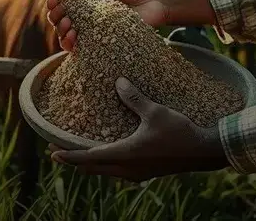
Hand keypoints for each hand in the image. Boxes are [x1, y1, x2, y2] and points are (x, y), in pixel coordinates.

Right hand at [45, 0, 167, 52]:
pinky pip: (84, 50)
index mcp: (87, 6)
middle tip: (59, 13)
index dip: (55, 5)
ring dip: (62, 32)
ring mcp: (95, 34)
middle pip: (62, 24)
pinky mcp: (104, 45)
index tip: (52, 0)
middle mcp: (88, 21)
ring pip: (68, 39)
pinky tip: (74, 36)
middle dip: (56, 18)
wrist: (155, 3)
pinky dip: (73, 45)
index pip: (64, 8)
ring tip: (67, 25)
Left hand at [49, 77, 228, 180]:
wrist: (203, 152)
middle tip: (57, 151)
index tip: (52, 152)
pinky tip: (108, 153)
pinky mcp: (144, 173)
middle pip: (93, 168)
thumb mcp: (155, 112)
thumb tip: (118, 82)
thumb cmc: (179, 131)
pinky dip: (105, 164)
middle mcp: (127, 168)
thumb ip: (134, 98)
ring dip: (89, 163)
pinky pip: (117, 171)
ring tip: (78, 152)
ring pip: (105, 171)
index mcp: (125, 154)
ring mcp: (136, 173)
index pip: (89, 157)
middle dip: (74, 160)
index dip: (69, 155)